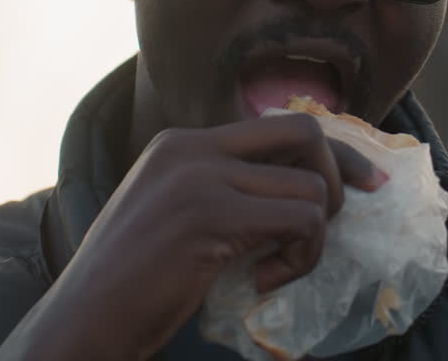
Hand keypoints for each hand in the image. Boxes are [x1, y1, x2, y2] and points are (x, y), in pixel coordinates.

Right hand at [0, 112, 385, 360]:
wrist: (83, 322)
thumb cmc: (130, 285)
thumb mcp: (175, 215)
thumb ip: (224, 190)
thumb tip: (302, 192)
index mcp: (181, 143)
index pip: (279, 125)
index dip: (332, 152)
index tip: (364, 183)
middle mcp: (192, 148)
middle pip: (304, 131)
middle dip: (341, 172)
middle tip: (343, 217)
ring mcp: (201, 178)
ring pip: (310, 186)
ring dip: (313, 236)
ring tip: (277, 268)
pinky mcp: (212, 216)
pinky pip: (302, 221)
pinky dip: (301, 258)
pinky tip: (265, 280)